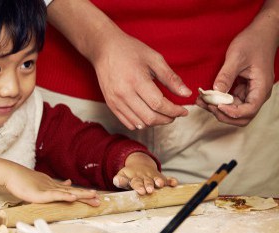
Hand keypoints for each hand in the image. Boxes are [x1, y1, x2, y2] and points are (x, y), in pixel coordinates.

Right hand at [0, 151, 99, 205]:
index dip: (83, 194)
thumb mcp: (42, 183)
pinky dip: (65, 196)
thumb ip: (55, 185)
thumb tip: (69, 183)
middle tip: (100, 200)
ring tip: (92, 196)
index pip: (71, 191)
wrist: (12, 174)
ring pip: (67, 193)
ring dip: (80, 195)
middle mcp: (53, 187)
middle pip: (73, 192)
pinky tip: (73, 197)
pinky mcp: (41, 193)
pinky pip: (55, 195)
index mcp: (54, 186)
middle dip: (87, 196)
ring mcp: (48, 189)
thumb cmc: (24, 180)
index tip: (96, 197)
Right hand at [47, 0, 189, 129]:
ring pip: (139, 123)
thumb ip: (171, 78)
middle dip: (167, 119)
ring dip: (155, 122)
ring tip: (163, 115)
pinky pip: (127, 122)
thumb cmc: (130, 50)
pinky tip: (148, 116)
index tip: (183, 110)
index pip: (159, 104)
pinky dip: (141, 123)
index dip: (175, 111)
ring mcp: (115, 100)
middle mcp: (124, 93)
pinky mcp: (110, 104)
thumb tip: (186, 94)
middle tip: (175, 114)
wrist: (104, 49)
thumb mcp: (154, 59)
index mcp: (137, 80)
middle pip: (149, 117)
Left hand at [113, 152, 177, 194]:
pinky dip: (171, 180)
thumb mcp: (122, 176)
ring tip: (160, 184)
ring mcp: (153, 176)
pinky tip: (174, 183)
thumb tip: (117, 181)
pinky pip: (167, 178)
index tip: (141, 191)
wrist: (139, 163)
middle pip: (147, 181)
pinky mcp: (160, 176)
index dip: (138, 187)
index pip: (135, 182)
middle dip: (148, 185)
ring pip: (157, 179)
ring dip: (159, 181)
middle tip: (149, 190)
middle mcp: (144, 177)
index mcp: (134, 178)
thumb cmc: (130, 175)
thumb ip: (119, 180)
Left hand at [196, 8, 278, 125]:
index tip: (216, 105)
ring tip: (201, 101)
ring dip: (218, 110)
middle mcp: (258, 94)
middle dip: (223, 114)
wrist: (261, 33)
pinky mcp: (242, 90)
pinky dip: (218, 102)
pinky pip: (230, 102)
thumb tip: (215, 93)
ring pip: (235, 111)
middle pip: (242, 117)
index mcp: (261, 87)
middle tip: (206, 105)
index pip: (249, 110)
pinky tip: (204, 97)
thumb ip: (225, 76)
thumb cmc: (253, 42)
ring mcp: (250, 93)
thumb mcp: (236, 57)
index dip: (232, 112)